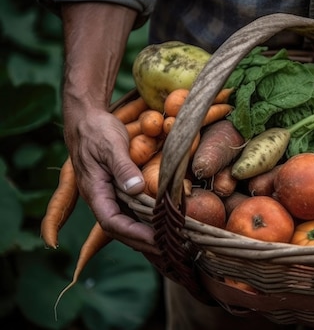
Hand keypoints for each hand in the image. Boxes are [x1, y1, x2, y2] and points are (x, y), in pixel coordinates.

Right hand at [64, 107, 159, 254]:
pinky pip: (130, 212)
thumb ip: (122, 167)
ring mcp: (108, 196)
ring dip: (145, 236)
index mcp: (94, 191)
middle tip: (169, 249)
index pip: (112, 222)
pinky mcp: (117, 191)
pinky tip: (161, 227)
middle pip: (119, 230)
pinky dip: (145, 222)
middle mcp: (100, 199)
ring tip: (168, 245)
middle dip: (142, 242)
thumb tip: (135, 189)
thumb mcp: (111, 146)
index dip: (134, 234)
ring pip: (126, 223)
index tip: (156, 239)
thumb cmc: (97, 131)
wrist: (87, 120)